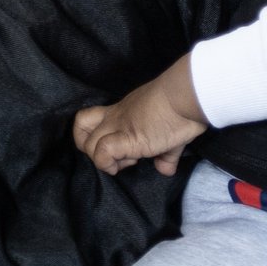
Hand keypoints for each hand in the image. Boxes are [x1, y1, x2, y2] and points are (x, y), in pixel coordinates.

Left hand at [72, 58, 207, 176]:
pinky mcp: (125, 138)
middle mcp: (114, 117)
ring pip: (88, 146)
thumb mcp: (170, 132)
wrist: (186, 96)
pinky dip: (110, 164)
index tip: (119, 147)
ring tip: (131, 160)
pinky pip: (102, 154)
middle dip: (92, 149)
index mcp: (121, 111)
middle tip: (119, 156)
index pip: (90, 118)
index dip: (94, 135)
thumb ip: (165, 153)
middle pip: (80, 129)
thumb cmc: (182, 106)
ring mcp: (117, 127)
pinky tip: (132, 162)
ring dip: (105, 161)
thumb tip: (165, 168)